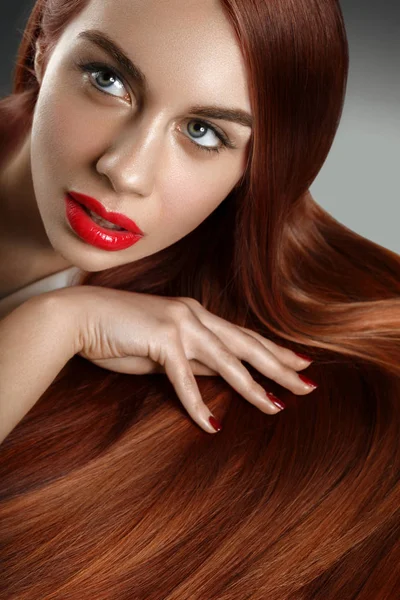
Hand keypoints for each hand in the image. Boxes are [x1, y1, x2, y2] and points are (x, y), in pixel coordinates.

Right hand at [59, 286, 316, 433]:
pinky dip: (197, 404)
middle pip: (247, 345)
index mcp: (197, 314)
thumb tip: (219, 375)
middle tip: (309, 384)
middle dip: (280, 367)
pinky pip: (184, 379)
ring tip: (276, 408)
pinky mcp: (162, 340)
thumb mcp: (163, 347)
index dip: (274, 351)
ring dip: (253, 387)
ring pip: (227, 361)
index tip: (300, 363)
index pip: (244, 335)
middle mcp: (195, 315)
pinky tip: (211, 426)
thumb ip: (192, 359)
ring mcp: (180, 325)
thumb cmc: (119, 331)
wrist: (80, 316)